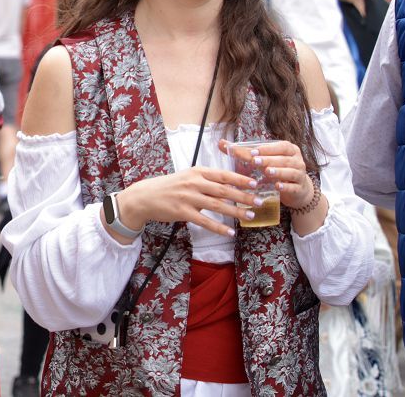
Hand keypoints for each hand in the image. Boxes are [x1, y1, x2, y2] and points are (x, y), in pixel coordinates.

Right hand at [117, 167, 262, 236]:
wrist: (145, 197)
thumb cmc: (169, 187)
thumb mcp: (187, 177)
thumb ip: (207, 181)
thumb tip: (230, 187)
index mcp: (196, 172)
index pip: (223, 174)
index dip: (240, 179)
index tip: (256, 183)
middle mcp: (193, 183)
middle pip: (224, 190)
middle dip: (244, 196)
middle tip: (259, 201)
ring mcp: (188, 198)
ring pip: (217, 205)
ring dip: (235, 211)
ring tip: (250, 216)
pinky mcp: (182, 212)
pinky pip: (205, 221)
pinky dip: (219, 227)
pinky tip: (230, 232)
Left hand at [220, 139, 314, 209]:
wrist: (297, 189)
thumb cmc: (276, 169)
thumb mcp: (262, 159)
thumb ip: (243, 151)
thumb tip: (220, 143)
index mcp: (288, 149)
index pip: (279, 146)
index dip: (266, 149)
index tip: (253, 152)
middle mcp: (296, 160)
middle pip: (284, 159)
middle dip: (269, 160)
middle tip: (255, 162)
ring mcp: (300, 174)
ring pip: (291, 171)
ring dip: (279, 171)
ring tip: (267, 172)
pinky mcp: (300, 188)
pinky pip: (294, 187)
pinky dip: (286, 186)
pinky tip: (277, 186)